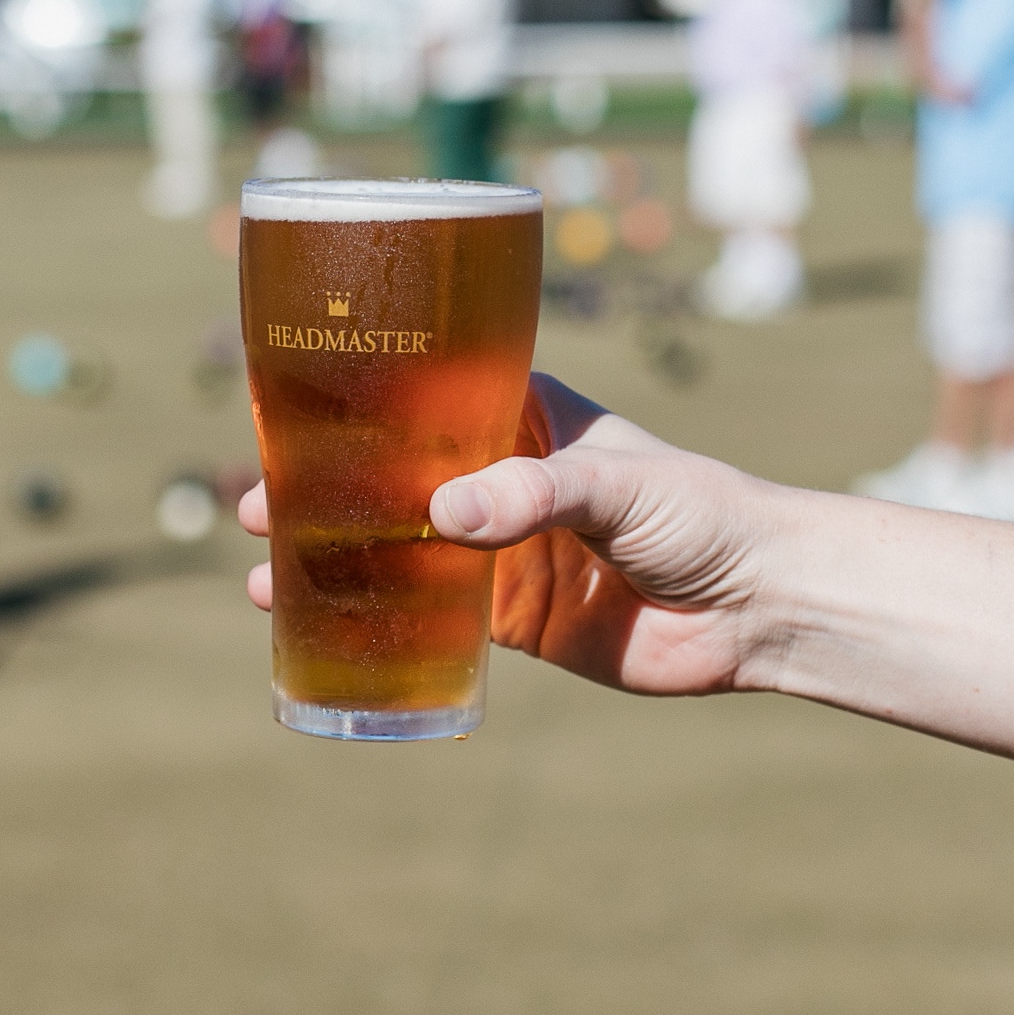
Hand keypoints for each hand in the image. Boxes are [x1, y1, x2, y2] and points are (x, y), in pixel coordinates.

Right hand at [240, 374, 784, 696]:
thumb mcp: (615, 484)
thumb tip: (442, 519)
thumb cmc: (703, 512)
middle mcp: (501, 475)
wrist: (759, 606)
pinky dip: (371, 617)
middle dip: (323, 484)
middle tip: (255, 498)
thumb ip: (531, 495)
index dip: (360, 398)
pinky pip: (424, 614)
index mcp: (525, 415)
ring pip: (396, 544)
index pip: (426, 391)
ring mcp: (500, 547)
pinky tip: (312, 623)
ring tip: (260, 565)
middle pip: (393, 473)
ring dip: (331, 552)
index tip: (289, 404)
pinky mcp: (508, 616)